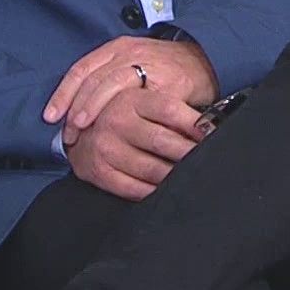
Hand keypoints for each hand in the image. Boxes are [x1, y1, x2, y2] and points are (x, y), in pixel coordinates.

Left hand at [46, 36, 218, 147]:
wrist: (206, 61)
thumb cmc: (166, 69)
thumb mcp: (133, 64)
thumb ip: (109, 79)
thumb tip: (76, 110)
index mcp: (117, 48)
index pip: (81, 69)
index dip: (63, 93)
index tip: (51, 116)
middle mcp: (128, 52)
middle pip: (91, 78)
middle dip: (74, 106)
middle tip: (67, 131)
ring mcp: (147, 64)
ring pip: (110, 84)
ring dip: (93, 107)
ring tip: (83, 128)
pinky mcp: (165, 80)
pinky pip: (139, 98)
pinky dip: (124, 114)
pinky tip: (117, 127)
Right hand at [63, 86, 202, 199]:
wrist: (76, 131)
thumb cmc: (121, 115)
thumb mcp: (141, 100)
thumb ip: (169, 108)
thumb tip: (208, 124)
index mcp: (129, 98)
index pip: (170, 109)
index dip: (195, 123)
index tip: (212, 133)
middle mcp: (115, 120)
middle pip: (163, 140)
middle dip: (189, 152)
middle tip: (207, 158)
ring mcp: (105, 147)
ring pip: (152, 168)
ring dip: (175, 175)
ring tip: (191, 175)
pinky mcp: (98, 171)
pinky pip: (134, 188)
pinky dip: (155, 191)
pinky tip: (168, 188)